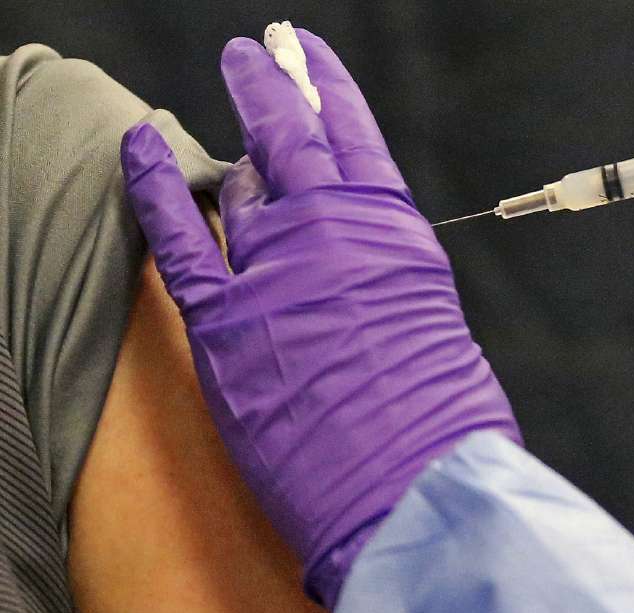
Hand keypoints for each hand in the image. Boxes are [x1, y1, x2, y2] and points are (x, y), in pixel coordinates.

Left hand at [120, 29, 519, 607]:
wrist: (414, 488)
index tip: (306, 54)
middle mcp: (335, 232)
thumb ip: (391, 284)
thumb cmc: (445, 424)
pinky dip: (153, 187)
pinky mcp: (225, 323)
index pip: (355, 136)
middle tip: (257, 53)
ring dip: (238, 155)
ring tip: (235, 124)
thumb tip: (358, 277)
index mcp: (397, 232)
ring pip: (242, 187)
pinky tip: (138, 148)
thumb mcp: (438, 328)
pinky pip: (178, 237)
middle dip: (272, 85)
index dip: (326, 87)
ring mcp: (275, 269)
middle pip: (292, 137)